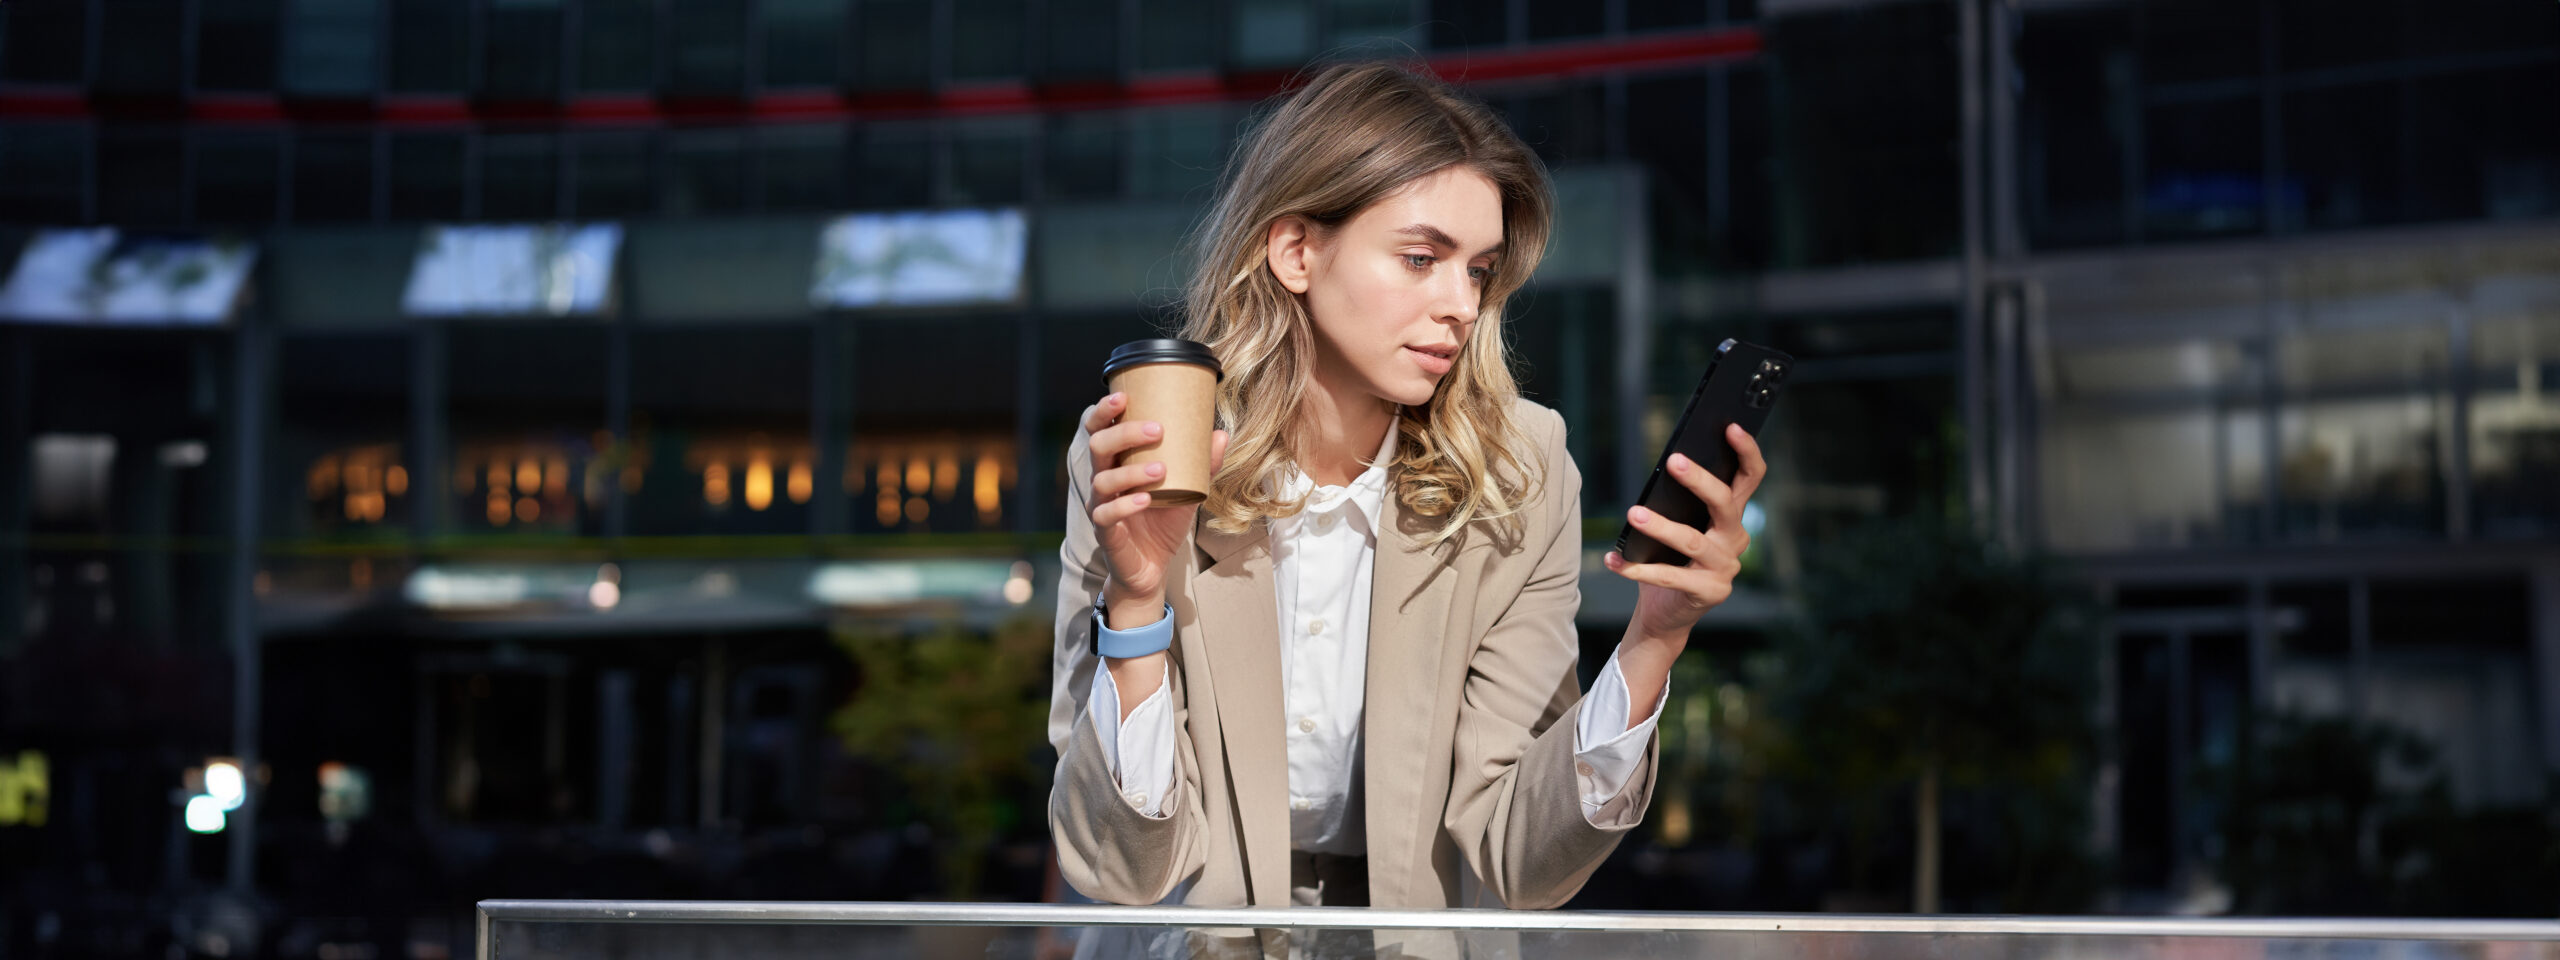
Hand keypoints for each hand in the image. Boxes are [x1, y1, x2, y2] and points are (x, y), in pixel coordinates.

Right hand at [1081, 392, 1229, 620]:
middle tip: (1158, 429)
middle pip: (1098, 446)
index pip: (1099, 428)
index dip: (1105, 410)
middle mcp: (1102, 479)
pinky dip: (1125, 505)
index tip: (1124, 396)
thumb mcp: (1188, 489)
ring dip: (1131, 471)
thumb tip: (1221, 433)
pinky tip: (1145, 499)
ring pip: (1102, 479)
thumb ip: (1203, 464)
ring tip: (1160, 469)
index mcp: (1116, 462)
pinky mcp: (1105, 532)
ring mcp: (1100, 505)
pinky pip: (1106, 515)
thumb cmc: (1163, 520)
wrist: (1152, 565)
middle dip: (1125, 433)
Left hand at [1603, 423, 1767, 646]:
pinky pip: (1670, 576)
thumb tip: (1666, 464)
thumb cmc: (1670, 558)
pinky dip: (1637, 567)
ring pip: (1692, 539)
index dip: (1746, 451)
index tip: (1732, 426)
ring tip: (1633, 513)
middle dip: (1700, 480)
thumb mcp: (1678, 524)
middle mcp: (1735, 539)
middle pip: (1725, 503)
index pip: (1750, 477)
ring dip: (1660, 525)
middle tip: (1674, 461)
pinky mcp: (1709, 592)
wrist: (1667, 612)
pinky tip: (1614, 559)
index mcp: (1731, 516)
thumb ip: (1678, 500)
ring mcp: (1725, 567)